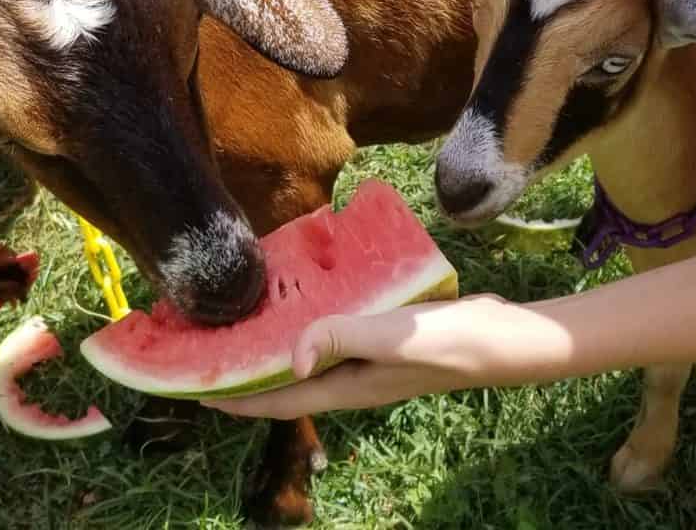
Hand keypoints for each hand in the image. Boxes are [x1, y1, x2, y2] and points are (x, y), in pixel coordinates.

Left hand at [203, 294, 570, 419]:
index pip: (277, 399)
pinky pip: (334, 334)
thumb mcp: (393, 338)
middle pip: (285, 382)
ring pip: (308, 358)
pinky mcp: (384, 338)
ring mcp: (369, 361)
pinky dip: (310, 323)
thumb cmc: (450, 344)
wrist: (503, 339)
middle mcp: (351, 378)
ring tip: (243, 323)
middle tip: (207, 350)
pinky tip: (305, 296)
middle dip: (245, 372)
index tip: (192, 388)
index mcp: (346, 387)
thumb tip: (291, 355)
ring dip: (274, 347)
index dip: (234, 396)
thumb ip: (343, 338)